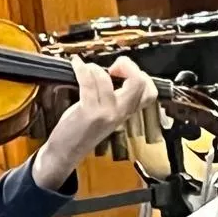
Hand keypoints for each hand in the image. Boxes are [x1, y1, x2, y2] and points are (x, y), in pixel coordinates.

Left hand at [32, 57, 156, 189]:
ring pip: (107, 80)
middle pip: (138, 83)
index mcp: (126, 112)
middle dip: (127, 65)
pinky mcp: (89, 113)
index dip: (143, 76)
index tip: (126, 72)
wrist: (67, 152)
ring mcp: (106, 113)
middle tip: (113, 67)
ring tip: (88, 68)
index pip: (150, 93)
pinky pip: (88, 82)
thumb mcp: (107, 113)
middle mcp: (120, 113)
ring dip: (95, 68)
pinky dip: (81, 69)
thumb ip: (115, 97)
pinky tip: (76, 64)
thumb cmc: (83, 129)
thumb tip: (116, 72)